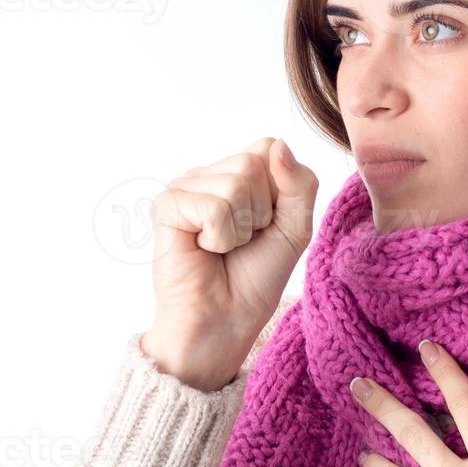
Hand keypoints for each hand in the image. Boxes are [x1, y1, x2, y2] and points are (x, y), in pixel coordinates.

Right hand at [141, 137, 317, 390]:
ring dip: (241, 228)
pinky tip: (205, 249)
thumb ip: (299, 184)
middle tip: (242, 240)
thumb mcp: (295, 228)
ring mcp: (185, 186)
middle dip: (261, 211)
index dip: (281, 190)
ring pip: (237, 182)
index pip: (271, 146)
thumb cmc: (255, 277)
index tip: (266, 225)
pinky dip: (221, 237)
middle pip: (255, 161)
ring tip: (223, 247)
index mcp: (236, 173)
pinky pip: (215, 207)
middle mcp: (208, 173)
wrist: (224, 320)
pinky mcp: (168, 203)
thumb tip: (278, 146)